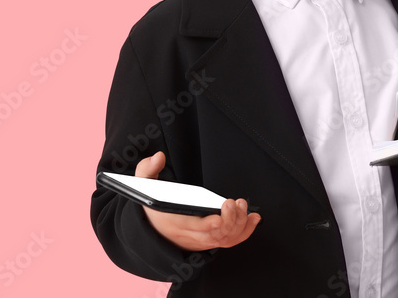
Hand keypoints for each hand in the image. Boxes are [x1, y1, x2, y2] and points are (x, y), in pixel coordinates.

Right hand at [134, 151, 260, 250]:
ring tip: (242, 205)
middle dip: (228, 220)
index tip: (218, 216)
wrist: (155, 231)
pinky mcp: (212, 240)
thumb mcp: (143, 186)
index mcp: (173, 221)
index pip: (191, 227)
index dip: (207, 224)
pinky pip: (231, 241)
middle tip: (234, 203)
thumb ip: (147, 170)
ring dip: (238, 224)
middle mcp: (189, 234)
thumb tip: (158, 157)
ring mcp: (202, 239)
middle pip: (212, 234)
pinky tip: (254, 218)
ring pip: (224, 238)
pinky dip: (245, 231)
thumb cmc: (153, 207)